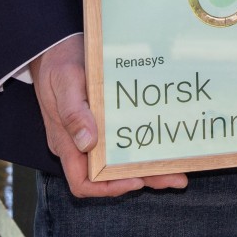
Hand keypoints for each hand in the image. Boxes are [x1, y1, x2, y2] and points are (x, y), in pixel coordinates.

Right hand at [31, 34, 187, 198]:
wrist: (55, 47)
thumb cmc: (59, 63)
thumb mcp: (65, 82)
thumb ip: (73, 112)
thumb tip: (87, 142)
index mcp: (66, 142)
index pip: (83, 182)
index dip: (108, 188)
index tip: (135, 181)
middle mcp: (80, 145)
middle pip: (110, 176)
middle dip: (143, 179)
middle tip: (177, 179)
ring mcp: (92, 135)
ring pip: (121, 162)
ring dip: (148, 168)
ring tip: (180, 171)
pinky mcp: (103, 122)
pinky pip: (123, 143)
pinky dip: (143, 148)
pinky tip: (165, 146)